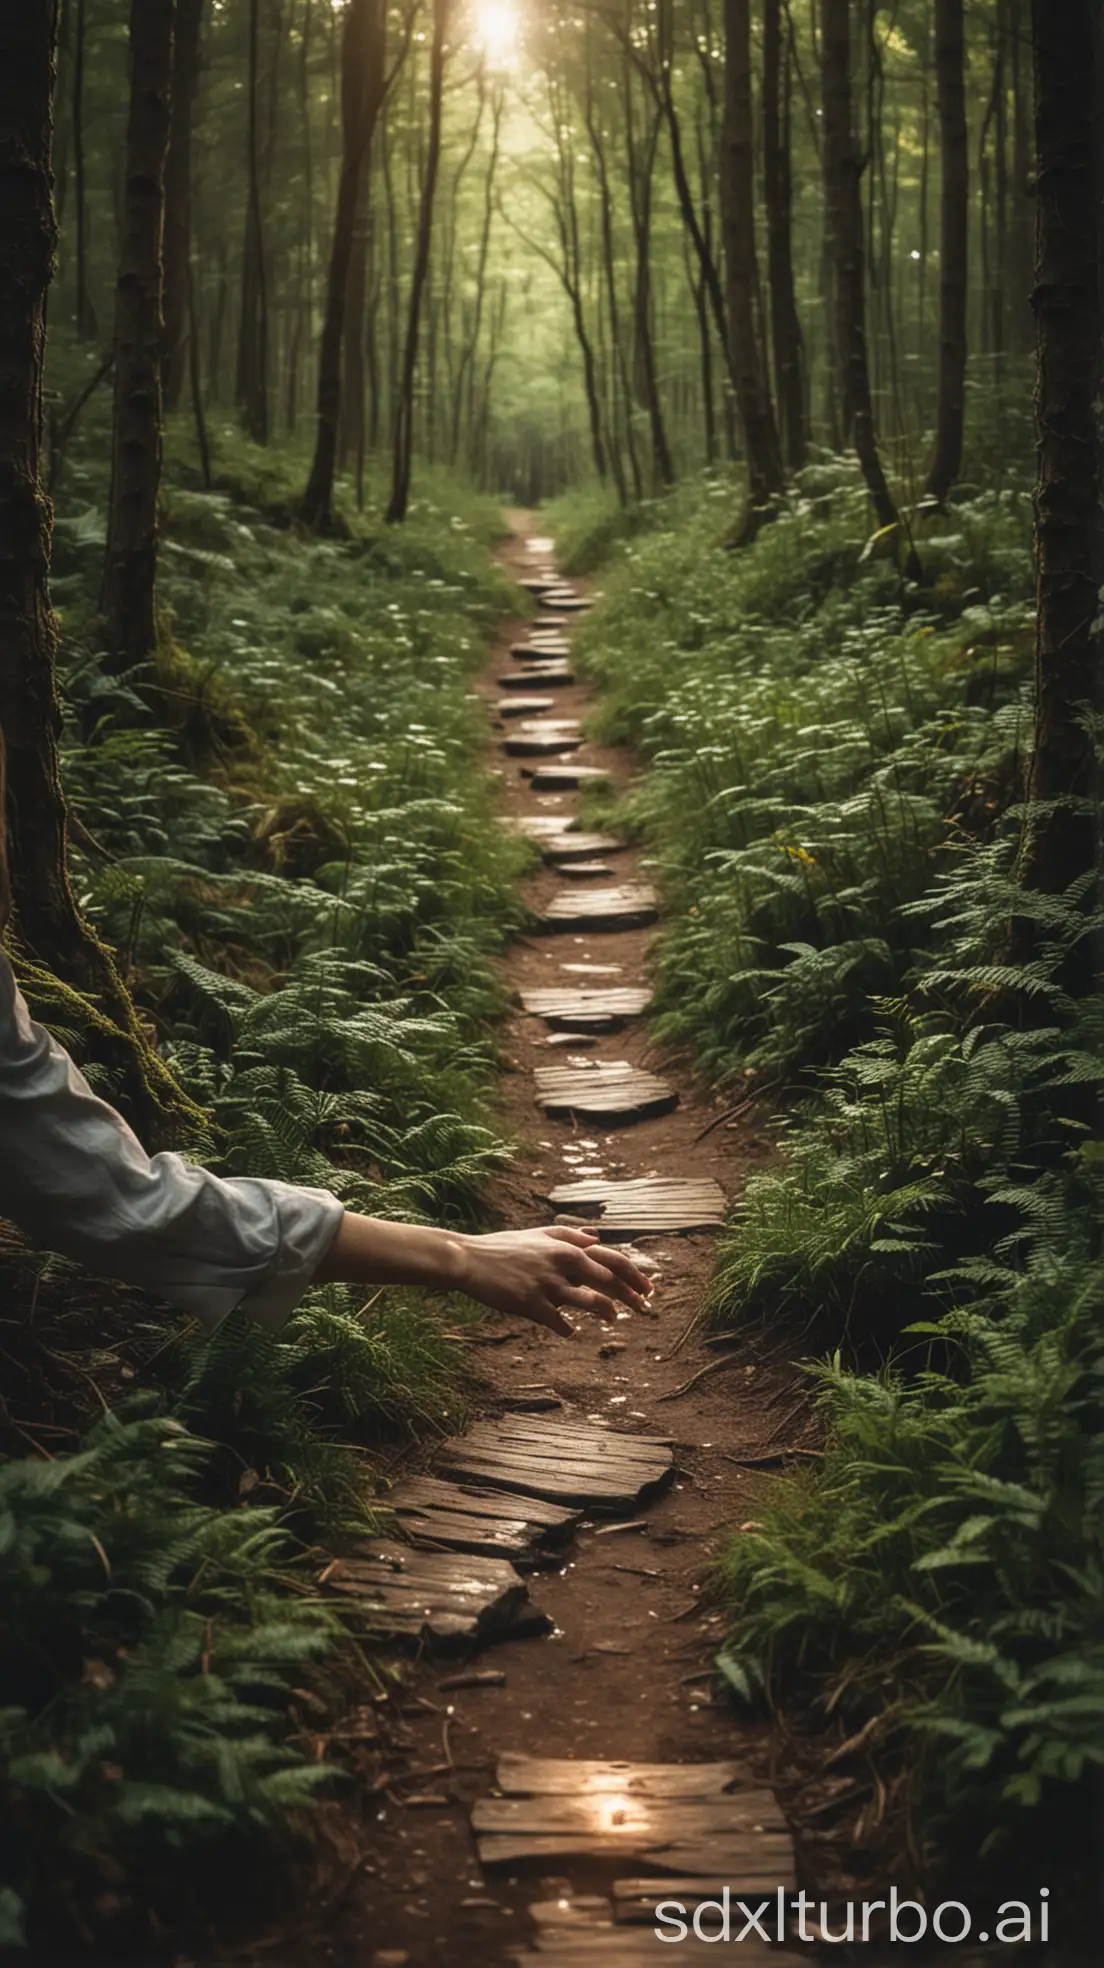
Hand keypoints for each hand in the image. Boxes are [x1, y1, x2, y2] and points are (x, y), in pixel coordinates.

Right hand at [455, 1225, 652, 1334]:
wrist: (469, 1259)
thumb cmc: (505, 1247)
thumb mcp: (539, 1235)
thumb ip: (570, 1235)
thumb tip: (597, 1238)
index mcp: (567, 1247)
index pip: (613, 1260)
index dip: (635, 1275)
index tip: (649, 1288)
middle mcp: (562, 1264)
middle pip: (609, 1281)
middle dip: (632, 1296)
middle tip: (645, 1308)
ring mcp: (547, 1285)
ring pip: (590, 1302)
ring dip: (607, 1312)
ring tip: (614, 1319)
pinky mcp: (531, 1304)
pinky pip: (559, 1322)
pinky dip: (567, 1328)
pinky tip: (569, 1331)